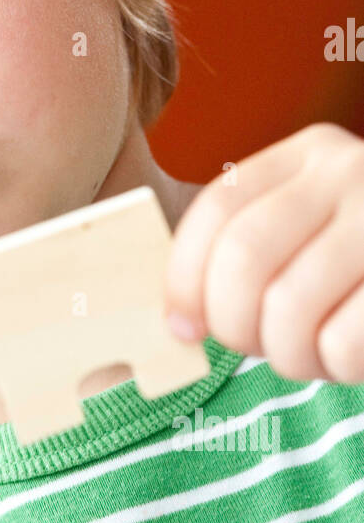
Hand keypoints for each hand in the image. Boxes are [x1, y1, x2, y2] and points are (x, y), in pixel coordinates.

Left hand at [163, 122, 363, 384]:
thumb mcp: (316, 231)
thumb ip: (252, 253)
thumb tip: (177, 320)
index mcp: (309, 154)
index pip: (218, 210)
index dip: (185, 279)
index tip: (182, 330)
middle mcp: (352, 171)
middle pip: (244, 258)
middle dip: (235, 325)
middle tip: (258, 349)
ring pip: (290, 306)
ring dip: (289, 356)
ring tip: (312, 359)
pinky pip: (345, 340)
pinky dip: (339, 368)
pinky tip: (354, 361)